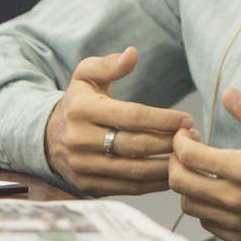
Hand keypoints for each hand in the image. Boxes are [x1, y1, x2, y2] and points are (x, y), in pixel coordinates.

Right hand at [44, 46, 192, 194]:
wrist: (47, 138)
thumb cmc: (78, 102)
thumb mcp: (86, 76)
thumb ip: (109, 65)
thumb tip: (132, 53)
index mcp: (82, 110)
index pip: (131, 116)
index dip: (163, 119)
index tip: (187, 119)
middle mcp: (80, 140)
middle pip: (135, 145)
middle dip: (169, 142)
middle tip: (194, 137)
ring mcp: (83, 166)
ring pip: (134, 170)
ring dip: (166, 165)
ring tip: (187, 156)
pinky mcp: (88, 186)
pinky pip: (127, 187)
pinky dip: (153, 184)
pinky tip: (171, 174)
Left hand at [169, 87, 240, 240]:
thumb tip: (227, 93)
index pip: (188, 156)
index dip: (179, 141)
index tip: (186, 135)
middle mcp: (235, 199)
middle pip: (179, 183)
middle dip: (175, 162)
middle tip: (187, 151)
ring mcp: (237, 222)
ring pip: (189, 205)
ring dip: (189, 186)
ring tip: (202, 172)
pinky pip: (207, 223)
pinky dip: (205, 206)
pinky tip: (218, 192)